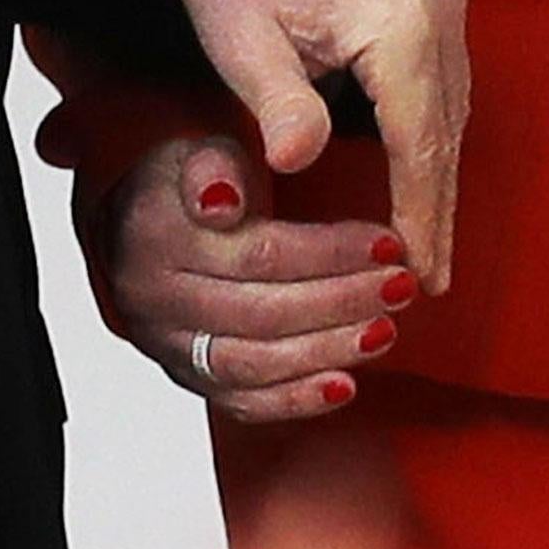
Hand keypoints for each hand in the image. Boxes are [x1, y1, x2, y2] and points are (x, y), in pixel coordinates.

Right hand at [104, 135, 421, 419]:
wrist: (149, 218)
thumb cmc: (192, 179)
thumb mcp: (204, 147)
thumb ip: (219, 165)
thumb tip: (221, 199)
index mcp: (156, 233)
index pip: (257, 253)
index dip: (330, 252)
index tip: (387, 243)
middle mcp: (153, 297)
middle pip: (262, 313)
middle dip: (342, 301)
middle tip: (399, 286)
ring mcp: (167, 343)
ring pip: (254, 363)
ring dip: (328, 350)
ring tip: (384, 330)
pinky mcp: (187, 376)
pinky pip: (242, 402)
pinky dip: (296, 400)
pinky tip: (343, 386)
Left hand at [168, 0, 470, 292]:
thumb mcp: (237, 38)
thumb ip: (277, 103)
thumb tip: (298, 163)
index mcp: (397, 16)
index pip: (420, 142)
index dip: (421, 215)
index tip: (422, 274)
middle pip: (447, 126)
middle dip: (437, 205)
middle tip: (430, 278)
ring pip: (453, 98)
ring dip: (439, 166)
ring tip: (426, 236)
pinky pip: (446, 66)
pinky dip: (435, 120)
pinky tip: (421, 161)